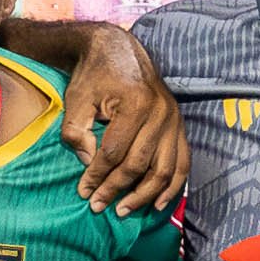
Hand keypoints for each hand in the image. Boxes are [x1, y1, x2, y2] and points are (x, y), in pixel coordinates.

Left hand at [62, 25, 184, 214]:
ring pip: (164, 169)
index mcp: (136, 104)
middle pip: (139, 164)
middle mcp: (161, 113)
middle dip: (117, 189)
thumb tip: (88, 164)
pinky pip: (182, 162)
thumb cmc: (94, 75)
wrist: (117, 49)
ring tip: (124, 210)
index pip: (114, 153)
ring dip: (145, 195)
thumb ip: (76, 133)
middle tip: (98, 206)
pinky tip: (159, 203)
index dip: (97, 176)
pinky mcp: (179, 125)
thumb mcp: (77, 100)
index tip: (83, 192)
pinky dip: (173, 186)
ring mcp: (174, 120)